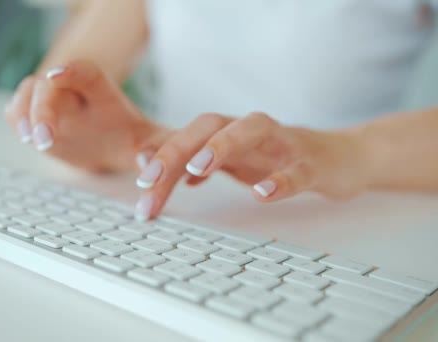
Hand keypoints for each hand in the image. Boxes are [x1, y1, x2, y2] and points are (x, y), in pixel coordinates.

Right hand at [4, 60, 165, 171]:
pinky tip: (26, 137)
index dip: (70, 71)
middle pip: (49, 85)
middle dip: (43, 108)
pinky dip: (17, 121)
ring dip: (25, 113)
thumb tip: (148, 161)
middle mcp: (70, 88)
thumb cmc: (128, 137)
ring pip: (27, 92)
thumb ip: (155, 148)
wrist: (108, 143)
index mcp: (100, 89)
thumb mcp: (149, 141)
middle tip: (45, 138)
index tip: (57, 75)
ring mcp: (49, 100)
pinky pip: (16, 111)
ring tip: (31, 138)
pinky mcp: (33, 116)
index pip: (85, 72)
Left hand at [133, 112, 367, 219]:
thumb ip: (199, 164)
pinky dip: (280, 180)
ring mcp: (282, 143)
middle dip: (175, 150)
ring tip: (196, 168)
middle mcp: (250, 130)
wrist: (339, 158)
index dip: (160, 154)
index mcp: (227, 132)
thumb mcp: (234, 161)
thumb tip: (160, 173)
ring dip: (220, 146)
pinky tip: (262, 194)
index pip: (187, 137)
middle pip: (208, 126)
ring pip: (250, 131)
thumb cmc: (277, 158)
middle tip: (149, 179)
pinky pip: (296, 169)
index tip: (138, 180)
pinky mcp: (312, 162)